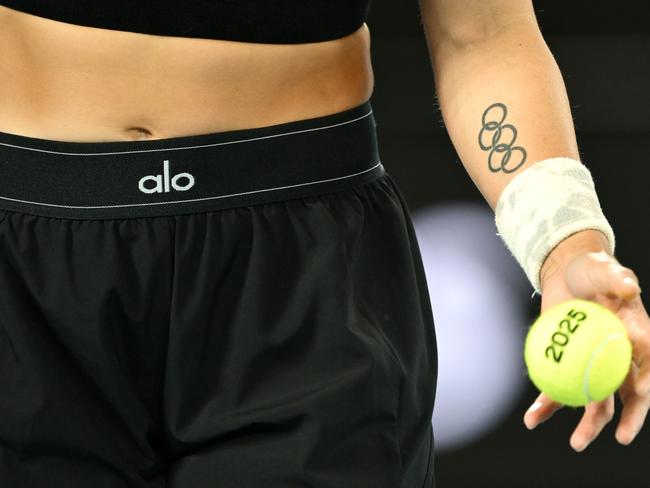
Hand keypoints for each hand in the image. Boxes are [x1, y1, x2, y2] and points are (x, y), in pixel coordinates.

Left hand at [523, 232, 649, 451]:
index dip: (647, 381)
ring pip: (595, 401)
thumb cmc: (591, 271)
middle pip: (628, 394)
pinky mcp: (568, 366)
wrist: (565, 274)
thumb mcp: (603, 269)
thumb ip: (617, 278)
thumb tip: (629, 287)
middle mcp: (621, 358)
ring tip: (576, 444)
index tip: (639, 393)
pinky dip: (547, 405)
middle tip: (620, 438)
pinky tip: (532, 419)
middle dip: (628, 420)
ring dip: (587, 424)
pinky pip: (558, 389)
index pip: (648, 363)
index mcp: (639, 338)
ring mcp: (594, 365)